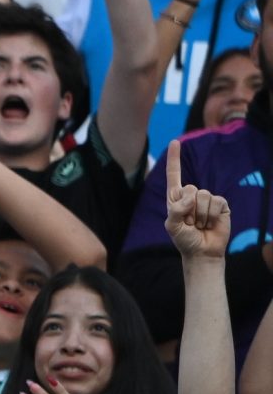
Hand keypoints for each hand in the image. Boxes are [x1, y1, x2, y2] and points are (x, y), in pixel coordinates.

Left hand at [164, 137, 230, 258]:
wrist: (202, 251)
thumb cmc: (184, 239)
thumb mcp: (172, 226)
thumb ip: (176, 210)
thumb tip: (190, 197)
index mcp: (176, 198)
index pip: (174, 174)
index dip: (174, 158)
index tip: (175, 141)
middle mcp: (191, 196)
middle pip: (190, 188)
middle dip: (188, 209)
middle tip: (190, 222)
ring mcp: (207, 199)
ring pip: (203, 196)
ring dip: (200, 215)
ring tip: (200, 225)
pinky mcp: (220, 204)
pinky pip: (216, 202)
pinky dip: (211, 215)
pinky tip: (210, 223)